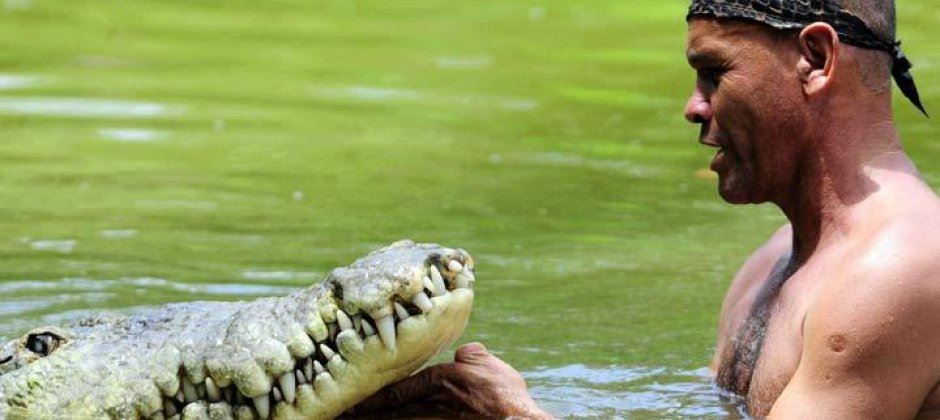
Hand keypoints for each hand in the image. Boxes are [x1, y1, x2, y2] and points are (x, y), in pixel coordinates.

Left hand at [348, 342, 551, 417]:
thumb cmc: (503, 393)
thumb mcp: (486, 364)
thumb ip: (471, 356)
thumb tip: (463, 353)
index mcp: (436, 381)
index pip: (395, 389)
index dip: (371, 396)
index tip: (350, 401)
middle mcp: (430, 403)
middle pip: (390, 409)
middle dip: (367, 411)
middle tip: (343, 415)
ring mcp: (436, 419)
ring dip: (378, 418)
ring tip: (355, 419)